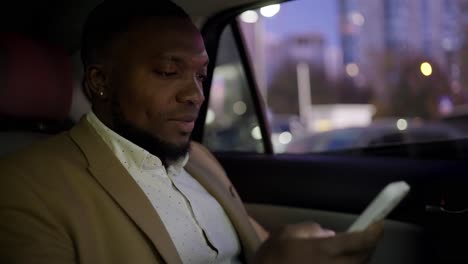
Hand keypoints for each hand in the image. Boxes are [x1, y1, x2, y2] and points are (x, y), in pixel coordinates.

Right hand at [254, 221, 383, 263]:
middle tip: (366, 237)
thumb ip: (307, 229)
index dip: (373, 232)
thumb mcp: (283, 234)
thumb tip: (326, 233)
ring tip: (352, 251)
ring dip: (358, 259)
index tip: (379, 224)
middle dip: (368, 246)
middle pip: (364, 258)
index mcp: (323, 250)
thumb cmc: (271, 259)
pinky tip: (337, 262)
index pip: (360, 241)